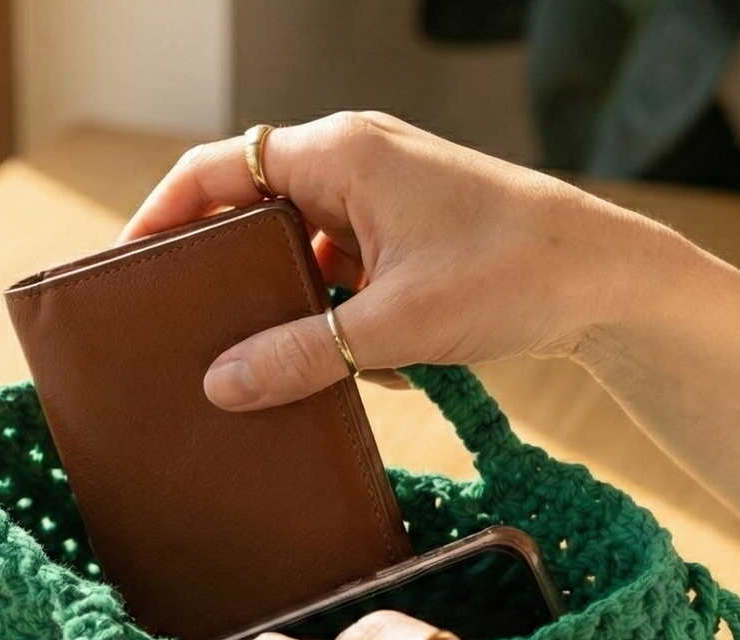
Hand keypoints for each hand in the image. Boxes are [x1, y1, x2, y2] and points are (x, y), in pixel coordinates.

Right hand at [121, 112, 672, 411]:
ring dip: (304, 314)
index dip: (162, 215)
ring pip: (303, 255)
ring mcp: (382, 201)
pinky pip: (346, 278)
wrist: (612, 282)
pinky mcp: (407, 238)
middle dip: (234, 281)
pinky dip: (349, 322)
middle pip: (253, 214)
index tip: (127, 268)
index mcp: (338, 153)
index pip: (216, 169)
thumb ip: (299, 355)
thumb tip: (219, 386)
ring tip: (312, 364)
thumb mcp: (392, 326)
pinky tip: (382, 363)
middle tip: (201, 337)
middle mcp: (353, 163)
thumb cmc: (513, 274)